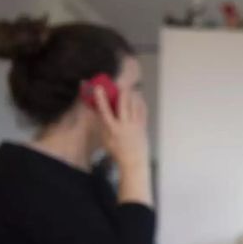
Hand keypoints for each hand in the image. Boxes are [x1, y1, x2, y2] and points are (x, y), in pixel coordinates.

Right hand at [95, 88, 151, 204]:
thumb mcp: (105, 138)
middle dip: (122, 93)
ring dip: (133, 95)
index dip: (101, 99)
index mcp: (112, 129)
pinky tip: (139, 97)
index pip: (105, 111)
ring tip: (131, 88)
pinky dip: (141, 103)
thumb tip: (99, 110)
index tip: (99, 88)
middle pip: (124, 105)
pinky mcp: (143, 126)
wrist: (133, 160)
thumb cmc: (116, 150)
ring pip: (135, 106)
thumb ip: (103, 124)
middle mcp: (124, 125)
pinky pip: (142, 111)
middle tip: (121, 83)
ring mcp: (135, 125)